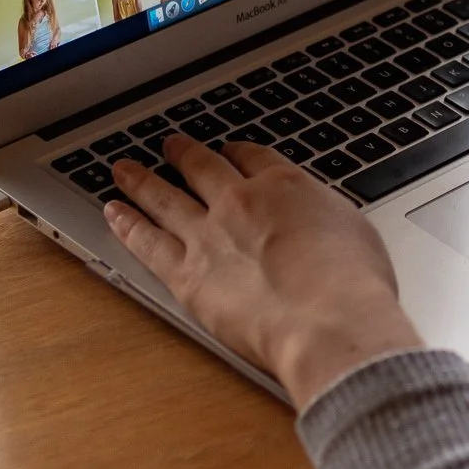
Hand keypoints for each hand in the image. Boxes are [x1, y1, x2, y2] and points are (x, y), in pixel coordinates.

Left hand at [105, 135, 422, 408]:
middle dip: (184, 155)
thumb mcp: (355, 232)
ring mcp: (208, 236)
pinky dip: (127, 225)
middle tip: (170, 146)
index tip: (229, 151)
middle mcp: (240, 201)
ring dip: (141, 181)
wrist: (328, 322)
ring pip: (164, 197)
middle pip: (202, 168)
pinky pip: (147, 242)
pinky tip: (114, 213)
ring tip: (123, 169)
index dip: (236, 152)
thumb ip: (324, 219)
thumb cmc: (353, 286)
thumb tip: (317, 222)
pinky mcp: (186, 275)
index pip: (252, 157)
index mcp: (285, 186)